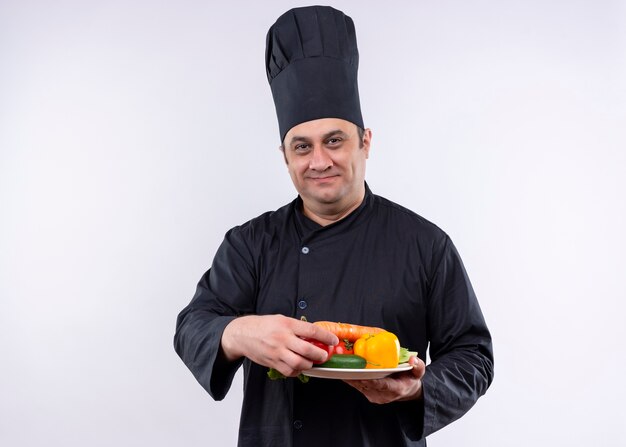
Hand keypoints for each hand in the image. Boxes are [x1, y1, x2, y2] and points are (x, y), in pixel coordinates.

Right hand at [221, 314, 338, 376]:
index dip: (326, 337)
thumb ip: (296, 327)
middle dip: (320, 355)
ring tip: (312, 361)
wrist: (242, 334)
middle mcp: (283, 338)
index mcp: (287, 324)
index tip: (333, 340)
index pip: (311, 331)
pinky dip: (297, 370)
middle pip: (307, 350)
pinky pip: (289, 371)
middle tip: (324, 355)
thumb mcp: (281, 319)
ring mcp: (277, 352)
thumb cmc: (263, 325)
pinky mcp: (272, 362)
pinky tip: (298, 366)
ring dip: (309, 364)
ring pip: (299, 363)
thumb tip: (314, 335)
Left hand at [344, 356, 425, 403]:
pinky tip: (342, 369)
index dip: (371, 380)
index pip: (382, 385)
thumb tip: (412, 359)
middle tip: (345, 365)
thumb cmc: (410, 380)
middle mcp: (383, 395)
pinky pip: (357, 386)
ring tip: (340, 365)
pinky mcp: (368, 394)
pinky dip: (350, 378)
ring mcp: (374, 396)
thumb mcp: (418, 372)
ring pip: (359, 386)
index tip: (361, 375)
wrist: (407, 391)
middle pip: (366, 385)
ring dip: (349, 376)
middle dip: (355, 375)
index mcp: (395, 389)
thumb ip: (418, 366)